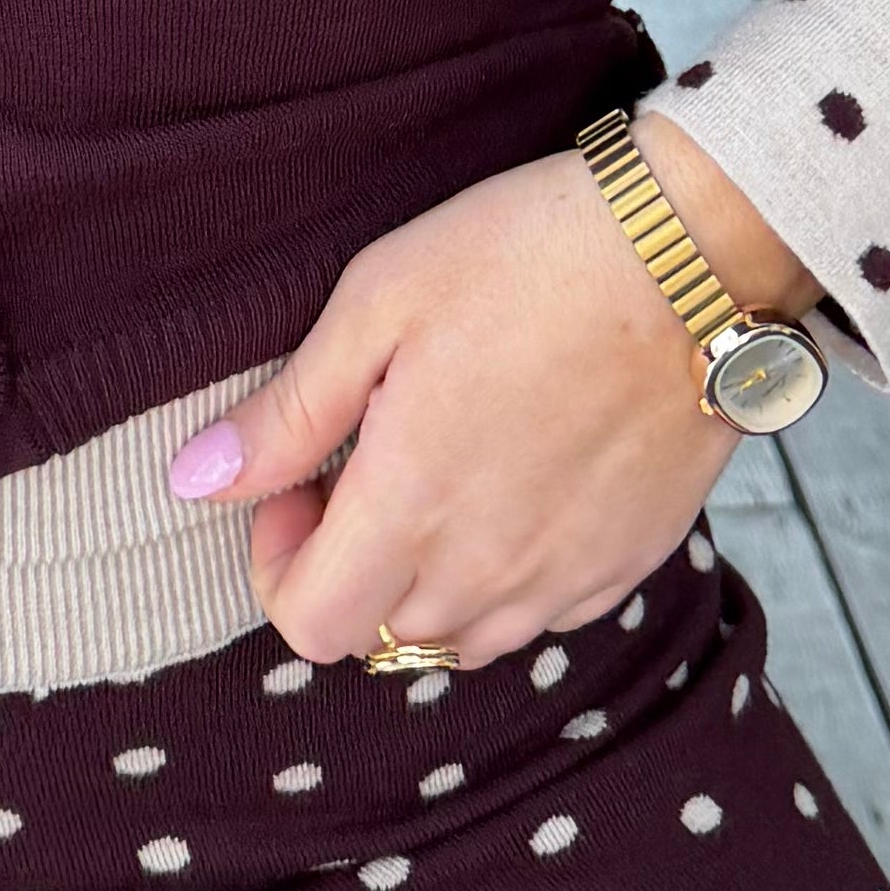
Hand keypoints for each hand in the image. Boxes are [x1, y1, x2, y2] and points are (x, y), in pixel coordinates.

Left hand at [166, 125, 817, 669]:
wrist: (695, 252)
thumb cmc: (528, 255)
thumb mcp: (380, 303)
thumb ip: (286, 413)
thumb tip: (194, 482)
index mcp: (412, 508)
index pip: (308, 625)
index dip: (279, 561)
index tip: (300, 482)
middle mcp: (488, 570)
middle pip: (379, 633)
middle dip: (350, 563)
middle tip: (370, 461)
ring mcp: (567, 576)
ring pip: (461, 638)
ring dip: (427, 580)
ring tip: (445, 473)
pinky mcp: (629, 562)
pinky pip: (543, 615)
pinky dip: (510, 576)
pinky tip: (518, 484)